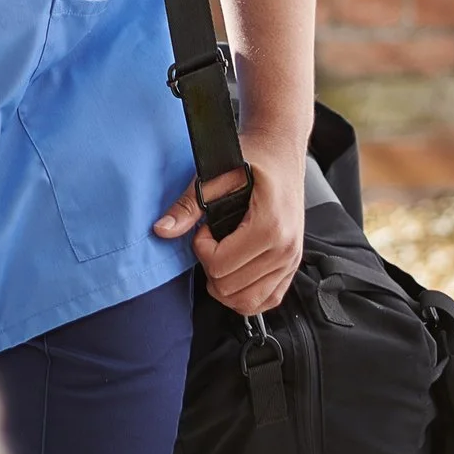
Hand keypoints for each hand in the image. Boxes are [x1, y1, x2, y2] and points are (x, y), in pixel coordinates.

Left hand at [153, 137, 304, 315]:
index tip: (206, 227)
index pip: (220, 266)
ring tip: (224, 252)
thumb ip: (189, 205)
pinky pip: (266, 301)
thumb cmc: (254, 159)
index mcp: (270, 227)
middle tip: (214, 237)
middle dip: (211, 265)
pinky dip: (245, 293)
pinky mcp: (292, 268)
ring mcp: (292, 261)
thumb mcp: (218, 176)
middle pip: (229, 288)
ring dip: (225, 283)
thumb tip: (161, 229)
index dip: (202, 248)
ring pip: (246, 302)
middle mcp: (285, 249)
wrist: (281, 151)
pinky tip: (235, 270)